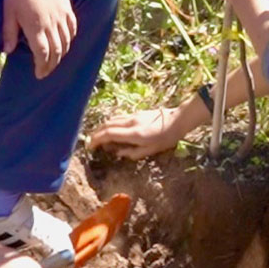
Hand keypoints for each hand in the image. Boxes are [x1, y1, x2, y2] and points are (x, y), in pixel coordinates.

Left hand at [3, 0, 76, 78]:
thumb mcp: (9, 13)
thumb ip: (9, 33)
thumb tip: (8, 52)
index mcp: (35, 27)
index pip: (43, 54)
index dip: (42, 67)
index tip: (39, 74)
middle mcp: (51, 23)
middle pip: (56, 51)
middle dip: (52, 65)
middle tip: (46, 71)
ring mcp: (61, 15)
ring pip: (66, 41)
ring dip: (62, 54)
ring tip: (55, 60)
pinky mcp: (67, 7)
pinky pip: (72, 28)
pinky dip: (70, 38)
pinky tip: (66, 42)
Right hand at [88, 107, 202, 159]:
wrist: (178, 120)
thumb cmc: (166, 138)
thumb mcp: (151, 150)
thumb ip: (133, 153)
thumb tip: (118, 154)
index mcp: (133, 133)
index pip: (109, 134)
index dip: (97, 140)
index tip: (91, 146)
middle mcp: (130, 122)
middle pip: (107, 125)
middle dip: (96, 133)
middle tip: (91, 142)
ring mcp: (133, 116)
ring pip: (112, 119)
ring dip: (102, 127)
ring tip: (98, 136)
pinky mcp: (136, 113)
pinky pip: (118, 117)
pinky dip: (110, 123)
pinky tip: (111, 129)